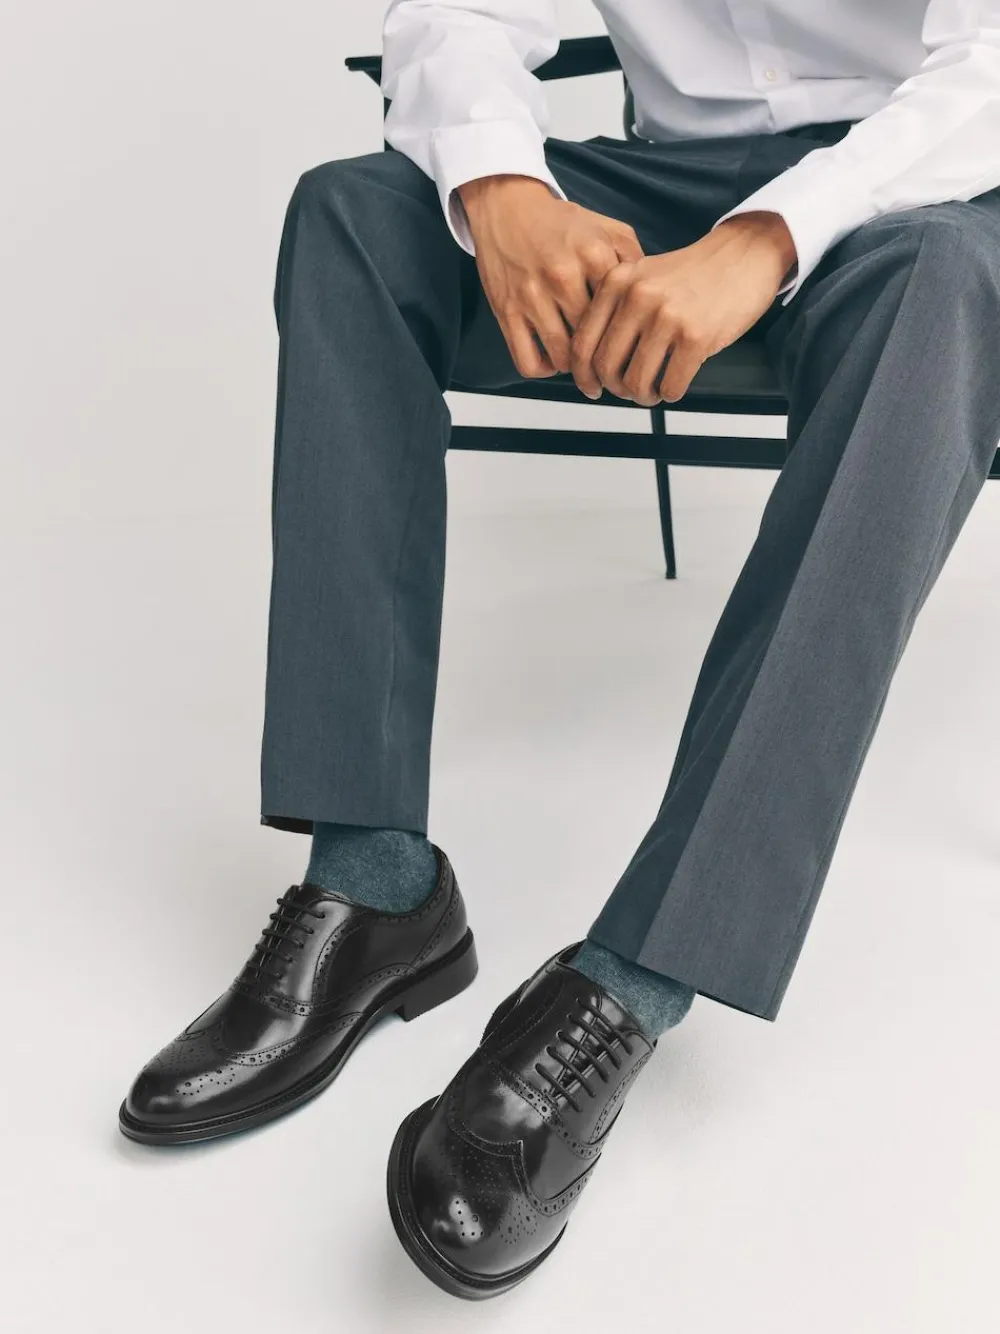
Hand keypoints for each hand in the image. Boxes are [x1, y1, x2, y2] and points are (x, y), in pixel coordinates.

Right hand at [458, 174, 643, 378]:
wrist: (507, 207)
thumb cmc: (560, 224)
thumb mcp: (606, 228)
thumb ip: (634, 260)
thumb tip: (652, 302)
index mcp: (593, 254)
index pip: (622, 313)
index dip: (631, 335)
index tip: (632, 345)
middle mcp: (563, 275)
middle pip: (595, 339)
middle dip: (604, 356)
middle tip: (608, 361)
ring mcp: (531, 296)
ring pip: (563, 358)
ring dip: (575, 366)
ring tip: (582, 360)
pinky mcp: (506, 312)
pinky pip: (529, 362)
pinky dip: (544, 369)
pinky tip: (552, 358)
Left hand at [569, 212, 796, 404]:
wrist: (743, 255)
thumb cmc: (692, 274)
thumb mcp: (642, 277)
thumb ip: (614, 309)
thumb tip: (590, 363)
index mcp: (617, 283)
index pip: (582, 344)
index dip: (583, 376)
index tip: (592, 388)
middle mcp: (637, 298)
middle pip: (606, 368)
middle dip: (616, 389)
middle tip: (629, 390)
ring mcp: (667, 317)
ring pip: (636, 382)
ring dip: (643, 396)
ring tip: (652, 391)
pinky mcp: (696, 336)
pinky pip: (670, 386)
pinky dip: (669, 393)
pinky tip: (673, 385)